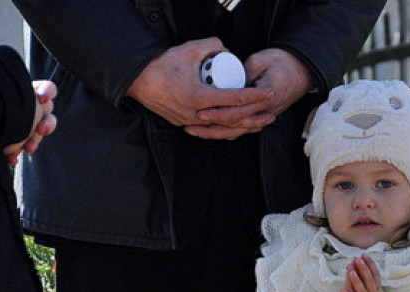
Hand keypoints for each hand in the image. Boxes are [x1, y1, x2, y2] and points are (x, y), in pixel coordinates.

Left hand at [4, 80, 56, 164]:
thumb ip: (14, 92)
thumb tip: (31, 97)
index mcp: (27, 91)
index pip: (48, 89)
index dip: (48, 92)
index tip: (42, 97)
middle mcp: (31, 107)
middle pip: (48, 115)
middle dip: (48, 123)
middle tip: (41, 129)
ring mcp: (25, 124)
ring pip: (39, 133)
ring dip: (35, 141)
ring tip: (29, 148)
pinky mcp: (15, 140)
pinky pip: (21, 148)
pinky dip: (16, 153)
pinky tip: (12, 158)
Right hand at [127, 38, 275, 138]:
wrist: (138, 81)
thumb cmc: (160, 66)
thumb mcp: (188, 50)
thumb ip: (210, 45)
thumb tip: (226, 49)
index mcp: (199, 97)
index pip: (234, 98)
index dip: (255, 96)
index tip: (269, 92)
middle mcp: (196, 114)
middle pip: (233, 118)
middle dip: (256, 114)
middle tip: (272, 108)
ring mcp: (191, 121)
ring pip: (224, 127)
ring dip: (245, 124)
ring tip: (261, 121)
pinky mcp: (186, 124)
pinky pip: (212, 128)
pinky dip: (227, 127)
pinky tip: (239, 125)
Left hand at [190, 48, 314, 138]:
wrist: (302, 71)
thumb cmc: (282, 62)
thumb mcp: (260, 60)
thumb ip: (243, 71)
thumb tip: (226, 80)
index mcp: (264, 98)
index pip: (238, 111)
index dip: (217, 113)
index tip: (200, 111)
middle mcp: (264, 112)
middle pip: (234, 126)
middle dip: (211, 128)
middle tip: (191, 125)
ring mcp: (264, 116)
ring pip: (238, 131)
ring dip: (215, 134)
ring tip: (196, 132)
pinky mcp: (262, 117)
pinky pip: (243, 129)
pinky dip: (227, 132)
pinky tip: (212, 132)